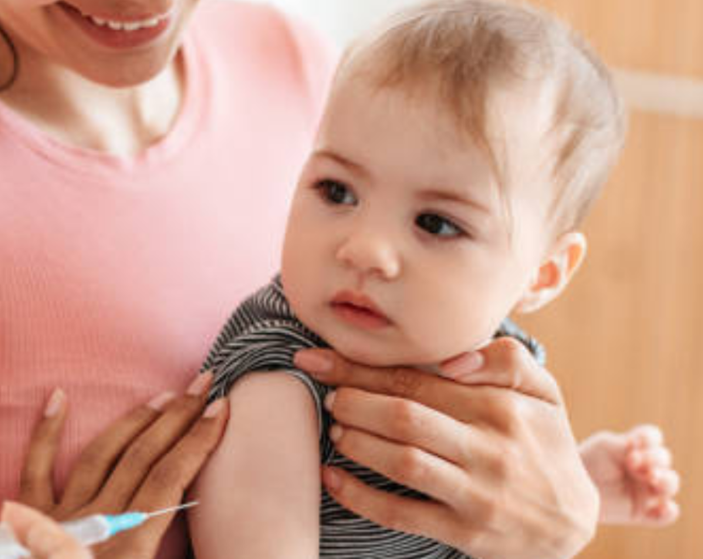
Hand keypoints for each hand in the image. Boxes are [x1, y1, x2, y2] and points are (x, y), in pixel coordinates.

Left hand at [19, 373, 228, 558]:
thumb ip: (174, 558)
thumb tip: (213, 540)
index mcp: (129, 551)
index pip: (170, 481)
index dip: (199, 441)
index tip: (222, 409)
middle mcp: (95, 526)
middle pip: (142, 458)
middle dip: (177, 418)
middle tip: (204, 384)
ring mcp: (58, 519)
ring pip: (101, 456)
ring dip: (135, 421)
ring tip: (163, 395)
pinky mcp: (27, 521)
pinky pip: (35, 470)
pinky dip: (45, 432)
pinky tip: (57, 397)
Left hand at [293, 338, 598, 558]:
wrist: (572, 520)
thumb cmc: (543, 443)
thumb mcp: (542, 392)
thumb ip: (505, 358)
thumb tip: (452, 359)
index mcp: (501, 407)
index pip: (417, 380)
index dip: (360, 369)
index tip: (319, 360)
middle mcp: (490, 449)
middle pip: (403, 417)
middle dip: (353, 402)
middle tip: (329, 396)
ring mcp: (477, 495)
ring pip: (402, 462)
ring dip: (356, 443)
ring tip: (335, 430)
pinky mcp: (466, 532)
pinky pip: (402, 513)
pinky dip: (359, 495)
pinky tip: (332, 478)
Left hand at [580, 424, 680, 526]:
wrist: (565, 490)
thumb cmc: (582, 462)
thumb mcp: (602, 447)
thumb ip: (624, 445)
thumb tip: (639, 449)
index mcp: (633, 448)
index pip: (652, 438)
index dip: (649, 438)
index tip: (635, 441)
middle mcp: (643, 468)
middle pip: (663, 459)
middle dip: (655, 458)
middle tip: (634, 462)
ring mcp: (644, 490)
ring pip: (669, 485)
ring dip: (667, 480)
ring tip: (653, 478)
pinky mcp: (641, 513)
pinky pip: (665, 515)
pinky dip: (668, 512)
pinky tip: (662, 507)